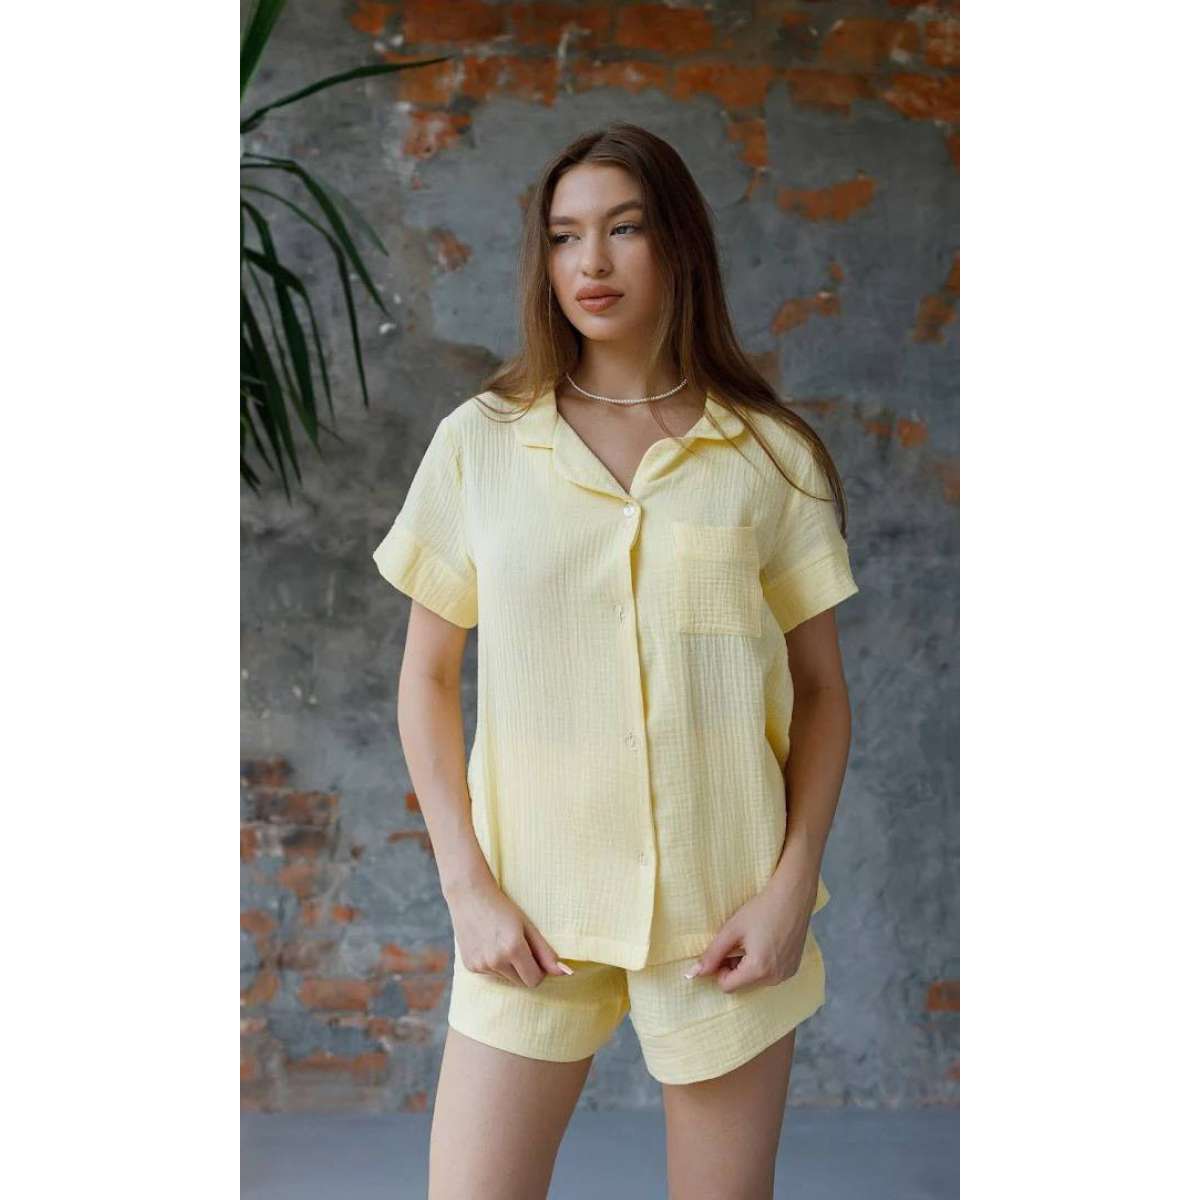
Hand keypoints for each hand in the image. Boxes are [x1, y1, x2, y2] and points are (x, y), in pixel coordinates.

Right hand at [445, 873, 572, 987]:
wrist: (469, 895)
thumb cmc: (502, 907)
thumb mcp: (527, 926)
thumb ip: (546, 952)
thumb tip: (565, 973)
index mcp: (513, 949)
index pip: (535, 980)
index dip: (539, 970)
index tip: (536, 955)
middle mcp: (496, 961)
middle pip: (521, 983)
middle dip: (525, 970)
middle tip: (520, 947)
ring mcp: (481, 965)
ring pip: (506, 979)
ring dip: (509, 967)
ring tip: (501, 942)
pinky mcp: (470, 967)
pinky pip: (491, 975)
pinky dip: (494, 964)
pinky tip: (489, 945)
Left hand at [685, 873, 816, 993]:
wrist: (792, 898)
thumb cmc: (761, 910)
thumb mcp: (732, 930)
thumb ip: (712, 954)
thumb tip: (693, 973)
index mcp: (759, 969)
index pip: (727, 986)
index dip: (719, 968)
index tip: (724, 949)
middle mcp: (775, 978)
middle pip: (742, 984)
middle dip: (734, 967)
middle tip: (738, 942)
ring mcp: (787, 974)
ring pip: (755, 981)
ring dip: (747, 966)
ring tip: (753, 941)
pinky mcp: (793, 969)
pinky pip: (769, 975)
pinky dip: (762, 964)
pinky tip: (766, 943)